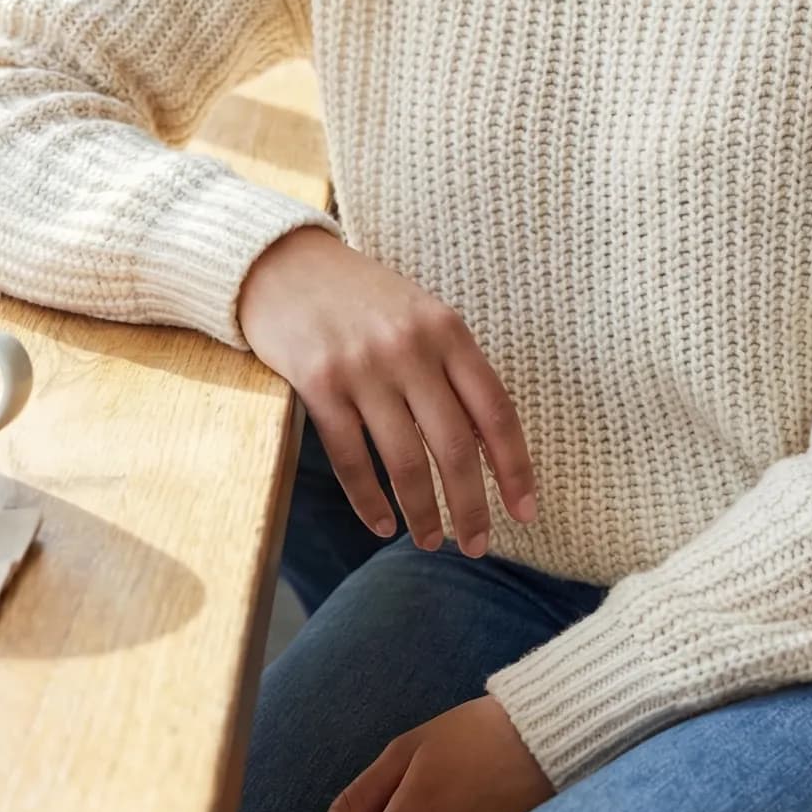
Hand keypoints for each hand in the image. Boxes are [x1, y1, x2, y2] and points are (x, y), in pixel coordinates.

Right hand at [237, 229, 537, 554]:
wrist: (285, 265)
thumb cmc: (363, 299)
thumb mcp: (421, 317)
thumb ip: (454, 372)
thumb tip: (489, 449)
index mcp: (447, 330)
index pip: (495, 410)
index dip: (515, 467)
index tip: (526, 512)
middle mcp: (409, 348)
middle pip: (454, 446)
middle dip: (470, 506)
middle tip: (476, 545)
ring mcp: (362, 366)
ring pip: (404, 461)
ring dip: (422, 513)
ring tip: (431, 541)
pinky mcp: (317, 384)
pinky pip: (350, 459)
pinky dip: (369, 501)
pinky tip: (382, 524)